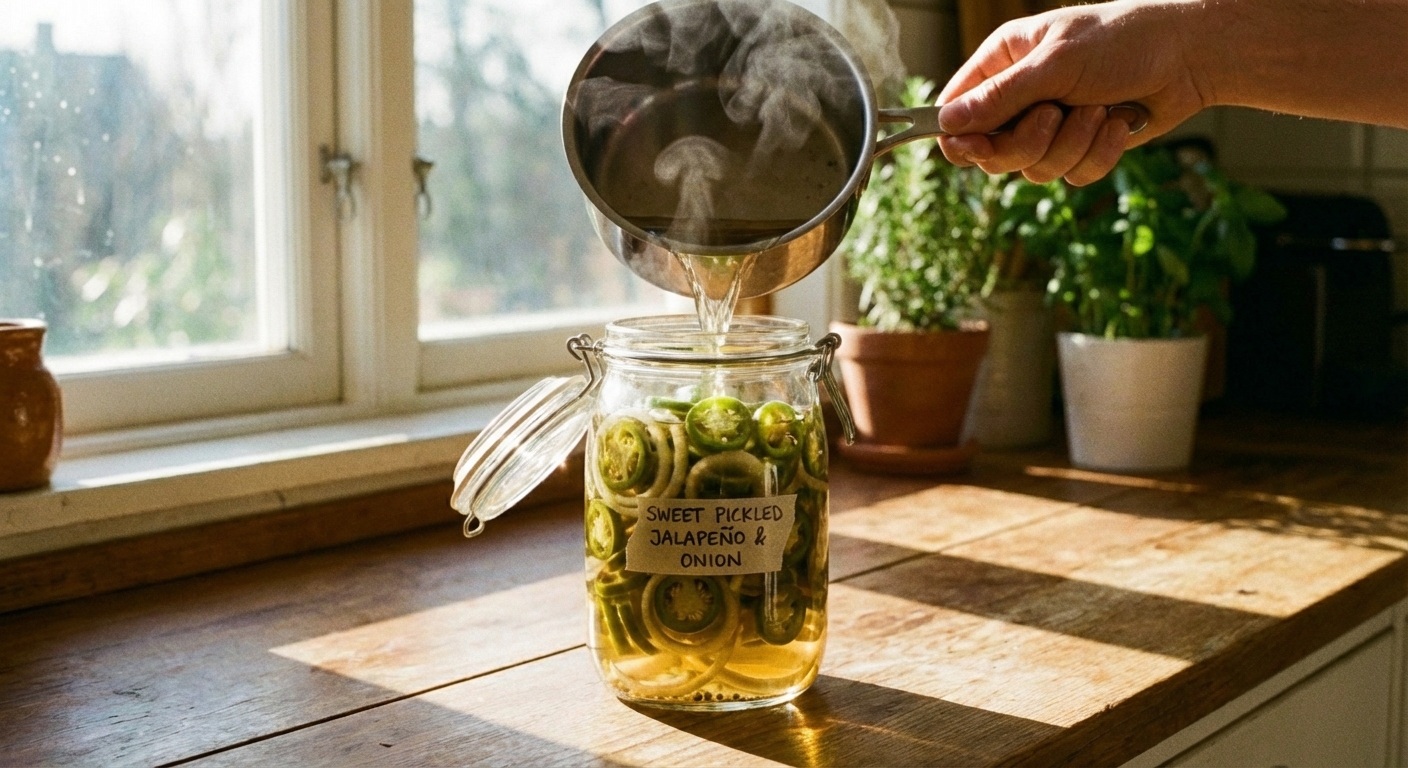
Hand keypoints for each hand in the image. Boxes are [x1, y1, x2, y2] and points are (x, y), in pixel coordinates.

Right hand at [936, 0, 1211, 184]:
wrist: (1189, 57)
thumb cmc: (1123, 41)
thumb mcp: (1055, 64)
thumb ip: (1000, 98)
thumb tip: (947, 124)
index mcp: (1003, 63)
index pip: (956, 112)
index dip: (959, 137)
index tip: (973, 148)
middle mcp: (1020, 97)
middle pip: (992, 153)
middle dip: (1028, 142)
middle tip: (1053, 116)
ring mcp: (1051, 126)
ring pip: (1033, 170)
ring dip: (1071, 145)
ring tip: (1098, 111)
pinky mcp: (1081, 148)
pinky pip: (1071, 176)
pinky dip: (1098, 154)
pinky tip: (1119, 123)